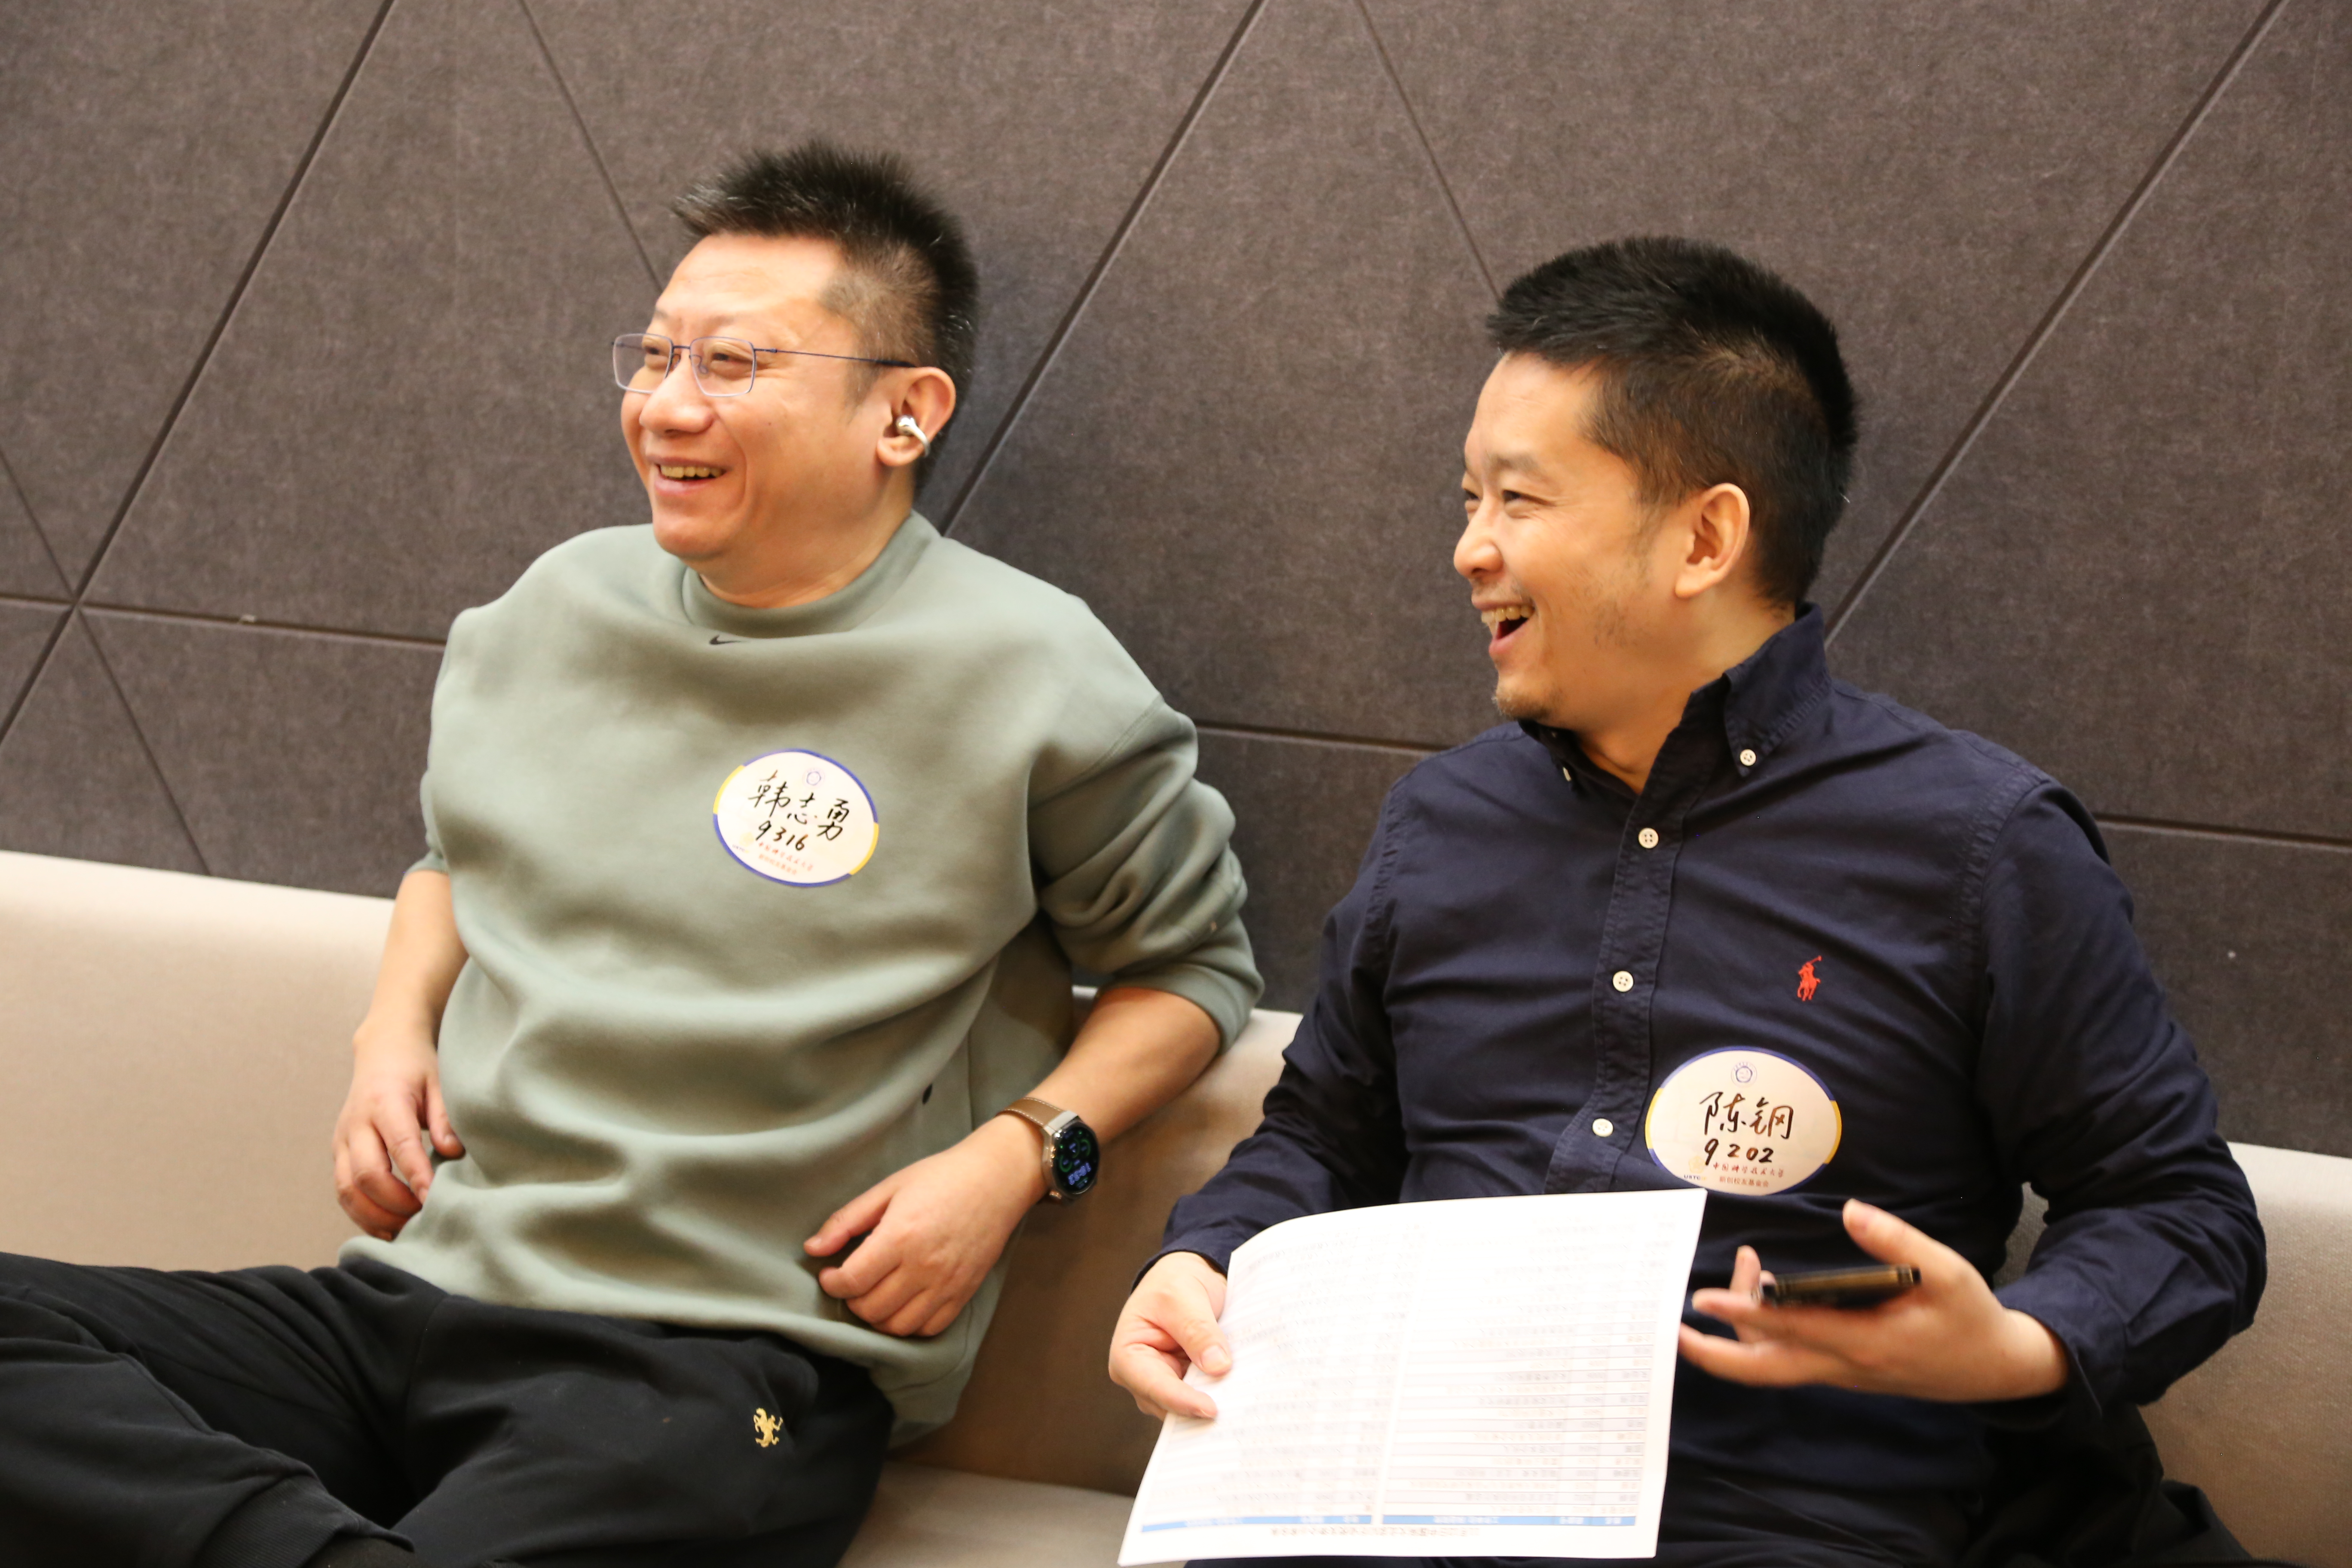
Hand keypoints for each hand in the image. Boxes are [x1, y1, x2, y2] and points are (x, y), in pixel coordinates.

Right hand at [333, 1013, 463, 1240]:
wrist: (382, 1051)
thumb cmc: (416, 1069)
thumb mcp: (439, 1082)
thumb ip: (445, 1117)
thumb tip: (452, 1152)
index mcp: (384, 1101)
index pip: (399, 1145)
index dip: (416, 1175)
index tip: (434, 1200)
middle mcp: (356, 1123)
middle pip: (365, 1174)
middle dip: (394, 1203)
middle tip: (424, 1218)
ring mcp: (342, 1139)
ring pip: (347, 1189)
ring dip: (374, 1216)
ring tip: (404, 1231)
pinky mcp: (337, 1152)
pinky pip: (342, 1190)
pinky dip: (361, 1214)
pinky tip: (385, 1228)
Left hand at [804, 1114, 1044, 1337]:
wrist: (997, 1179)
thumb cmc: (940, 1177)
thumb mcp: (889, 1188)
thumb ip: (847, 1219)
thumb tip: (812, 1248)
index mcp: (900, 1236)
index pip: (852, 1281)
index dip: (832, 1283)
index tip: (830, 1273)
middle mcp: (924, 1267)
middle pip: (871, 1309)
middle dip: (852, 1300)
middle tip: (852, 1282)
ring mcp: (946, 1284)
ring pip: (898, 1327)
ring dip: (877, 1318)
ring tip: (874, 1295)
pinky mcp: (964, 1293)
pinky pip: (929, 1329)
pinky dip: (908, 1325)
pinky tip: (901, 1304)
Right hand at [1109, 1251, 1230, 1419]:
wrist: (1184, 1277)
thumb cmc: (1172, 1284)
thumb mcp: (1182, 1298)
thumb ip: (1198, 1331)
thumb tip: (1218, 1367)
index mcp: (1127, 1356)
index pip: (1154, 1386)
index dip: (1182, 1401)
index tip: (1211, 1409)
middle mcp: (1141, 1378)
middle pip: (1170, 1404)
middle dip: (1200, 1406)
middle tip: (1235, 1410)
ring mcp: (1165, 1384)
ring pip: (1188, 1407)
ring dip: (1213, 1401)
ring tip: (1242, 1399)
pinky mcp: (1186, 1385)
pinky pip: (1203, 1397)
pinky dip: (1220, 1393)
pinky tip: (1241, 1391)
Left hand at [1680, 1199, 2068, 1402]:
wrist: (1994, 1369)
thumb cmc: (1969, 1318)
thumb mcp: (1948, 1273)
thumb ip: (1898, 1242)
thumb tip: (1852, 1211)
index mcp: (1866, 1345)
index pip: (1792, 1331)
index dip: (1745, 1313)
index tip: (1704, 1300)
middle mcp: (1843, 1366)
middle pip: (1763, 1370)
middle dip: (1714, 1354)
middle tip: (1675, 1329)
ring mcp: (1838, 1371)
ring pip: (1772, 1358)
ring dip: (1745, 1319)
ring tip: (1748, 1261)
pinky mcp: (1840, 1367)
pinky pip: (1788, 1353)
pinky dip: (1767, 1323)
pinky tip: (1770, 1284)